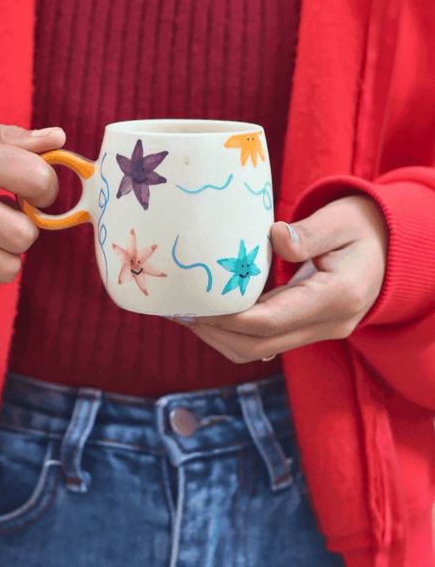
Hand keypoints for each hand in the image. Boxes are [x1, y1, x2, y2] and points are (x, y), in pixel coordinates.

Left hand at [177, 195, 388, 362]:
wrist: (391, 248)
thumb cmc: (363, 226)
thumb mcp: (340, 220)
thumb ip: (309, 232)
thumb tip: (273, 237)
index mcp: (338, 296)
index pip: (271, 321)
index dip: (228, 318)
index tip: (194, 304)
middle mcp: (330, 323)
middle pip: (260, 346)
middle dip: (216, 333)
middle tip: (180, 311)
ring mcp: (321, 330)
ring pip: (261, 350)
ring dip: (221, 337)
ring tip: (188, 313)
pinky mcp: (310, 327)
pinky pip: (268, 340)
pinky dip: (237, 331)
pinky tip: (213, 312)